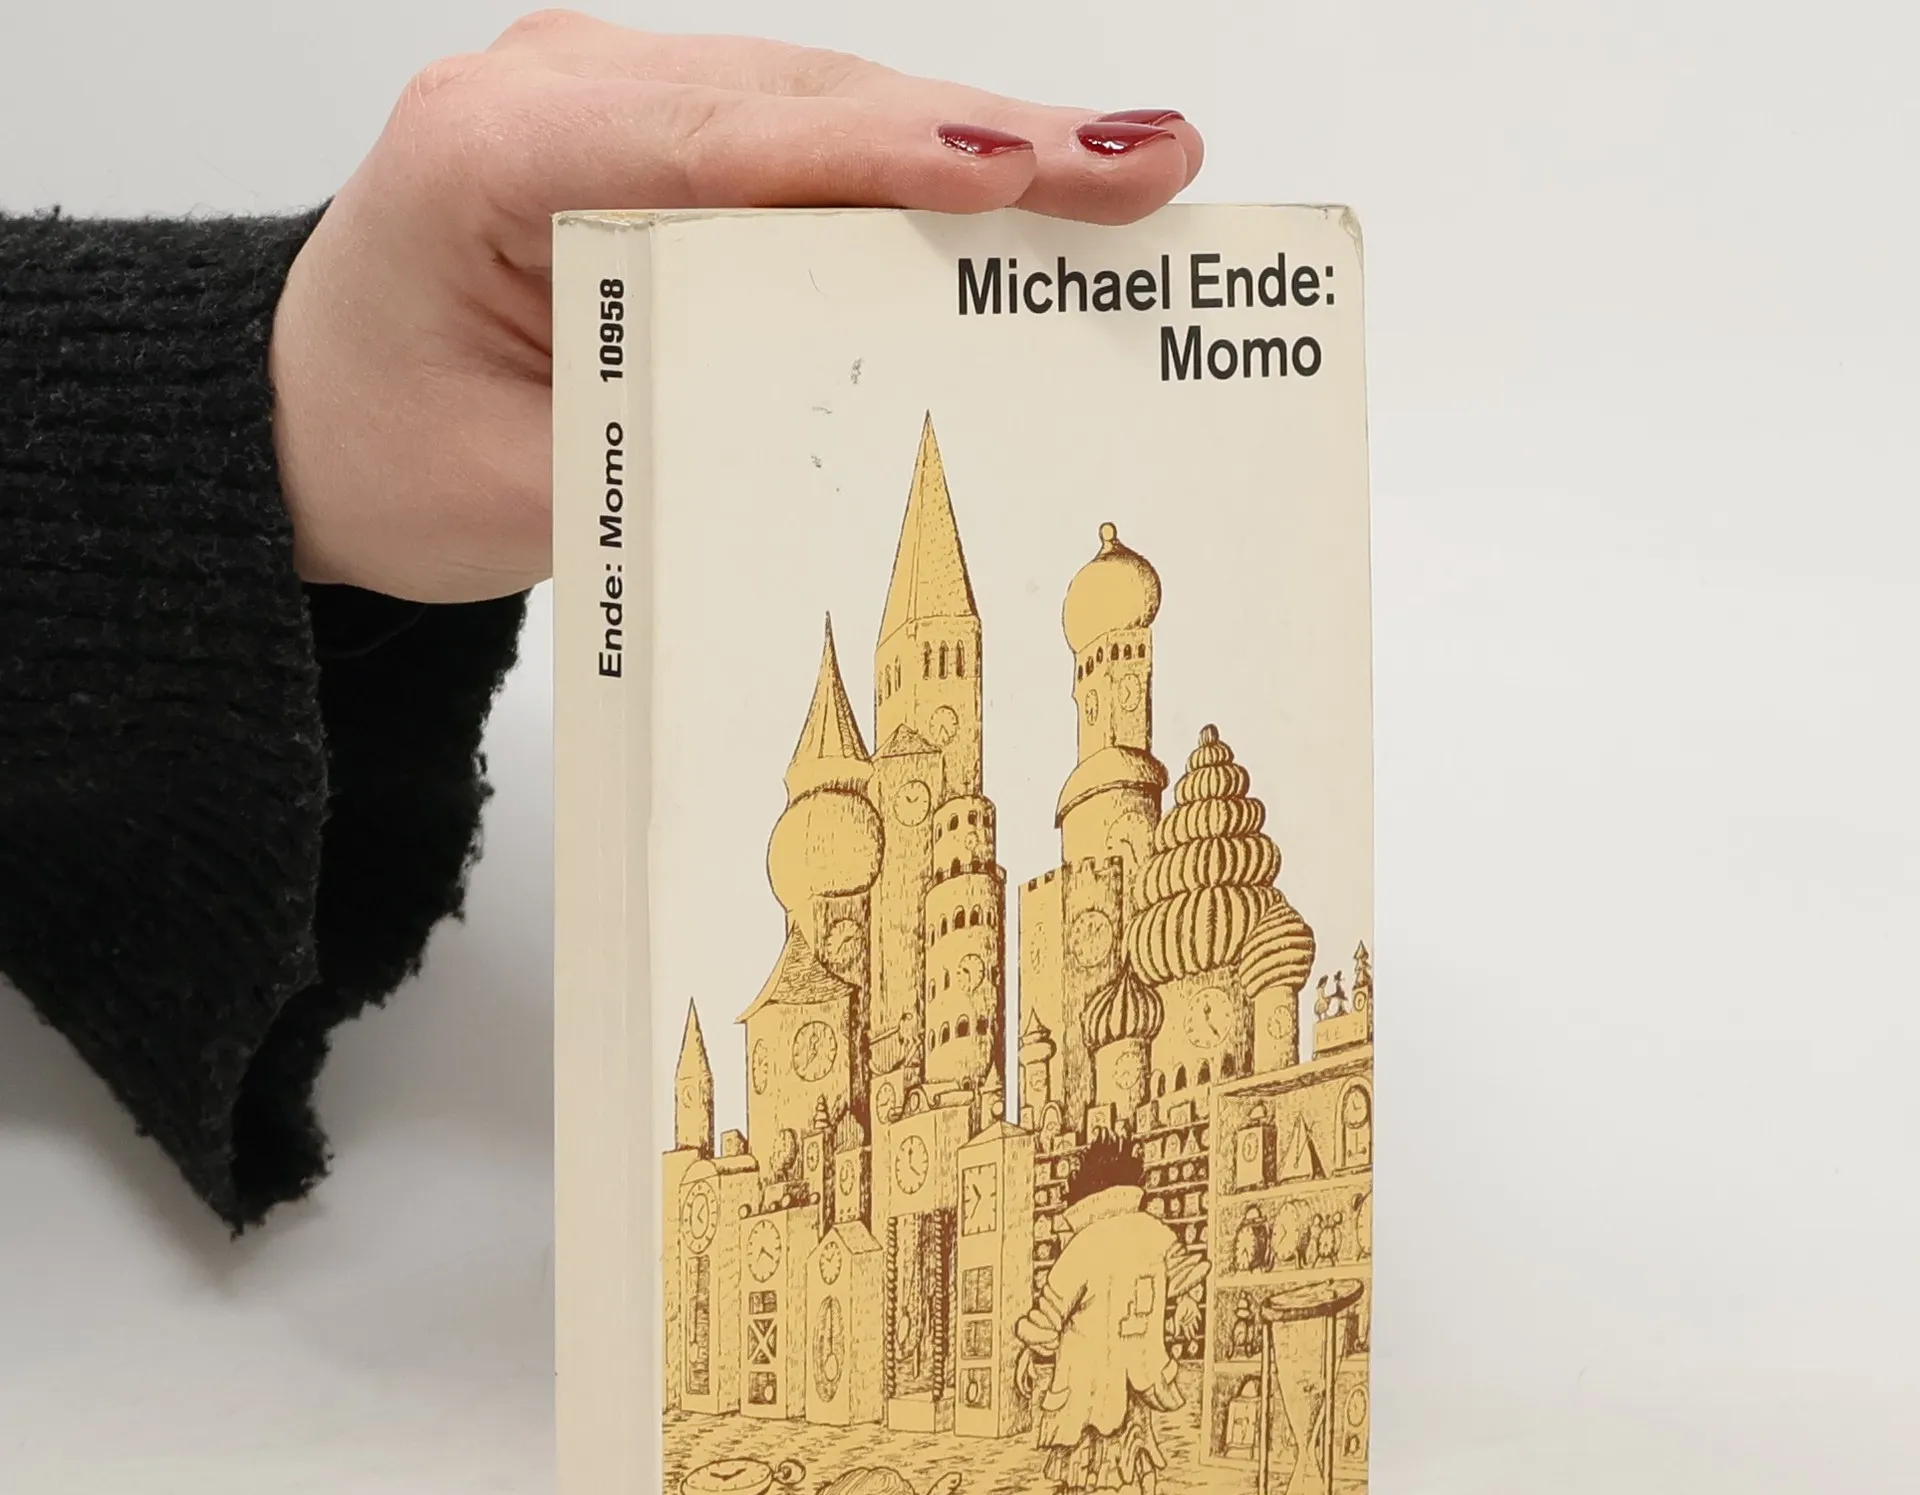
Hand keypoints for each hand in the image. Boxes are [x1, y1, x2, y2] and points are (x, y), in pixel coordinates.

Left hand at [270, 13, 1204, 601]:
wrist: (311, 416)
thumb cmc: (383, 446)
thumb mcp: (511, 493)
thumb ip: (664, 455)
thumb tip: (828, 445)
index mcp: (488, 157)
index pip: (712, 144)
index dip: (876, 157)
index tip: (1011, 172)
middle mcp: (555, 91)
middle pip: (800, 100)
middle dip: (985, 137)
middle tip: (1144, 164)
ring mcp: (611, 97)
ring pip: (823, 103)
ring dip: (978, 143)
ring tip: (1125, 169)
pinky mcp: (661, 134)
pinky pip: (805, 135)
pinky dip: (917, 169)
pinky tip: (1024, 186)